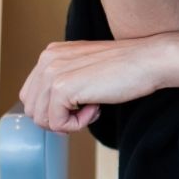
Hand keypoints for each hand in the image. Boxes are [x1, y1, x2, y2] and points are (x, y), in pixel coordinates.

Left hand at [19, 38, 169, 132]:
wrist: (147, 61)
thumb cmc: (124, 67)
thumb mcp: (85, 68)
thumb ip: (64, 81)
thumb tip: (50, 113)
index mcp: (50, 54)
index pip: (31, 96)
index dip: (54, 109)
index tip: (79, 104)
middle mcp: (47, 60)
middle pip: (33, 110)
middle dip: (58, 117)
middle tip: (86, 108)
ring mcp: (53, 73)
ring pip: (42, 120)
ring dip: (69, 121)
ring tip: (93, 106)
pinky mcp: (62, 87)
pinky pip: (58, 124)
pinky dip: (78, 124)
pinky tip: (96, 107)